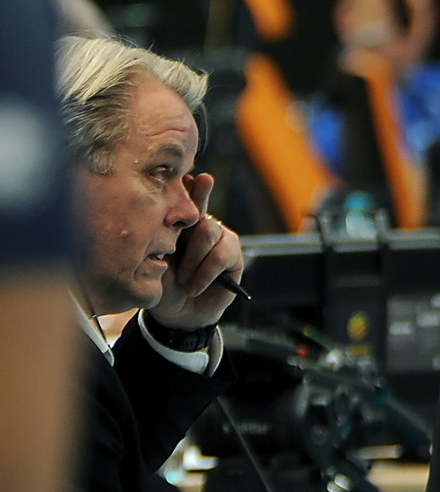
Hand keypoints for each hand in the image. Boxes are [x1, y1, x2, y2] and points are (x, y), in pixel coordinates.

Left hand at [151, 174, 241, 330]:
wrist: (177, 315)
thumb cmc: (162, 287)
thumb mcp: (154, 264)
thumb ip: (160, 242)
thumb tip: (156, 221)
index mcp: (180, 226)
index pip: (185, 202)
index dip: (190, 188)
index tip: (190, 177)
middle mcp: (202, 228)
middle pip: (201, 210)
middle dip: (197, 205)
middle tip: (201, 188)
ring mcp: (220, 240)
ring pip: (210, 232)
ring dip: (194, 258)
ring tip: (183, 279)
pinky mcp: (234, 256)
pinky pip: (222, 255)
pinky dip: (206, 272)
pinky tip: (194, 285)